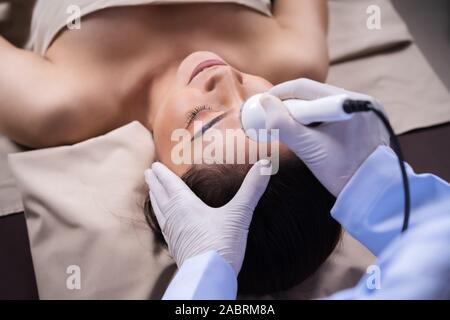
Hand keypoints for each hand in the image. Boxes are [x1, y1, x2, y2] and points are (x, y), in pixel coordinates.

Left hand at [144, 159, 271, 273]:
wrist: (209, 277)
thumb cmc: (222, 245)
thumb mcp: (239, 214)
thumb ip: (251, 189)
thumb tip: (266, 164)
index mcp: (185, 206)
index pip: (170, 185)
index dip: (162, 174)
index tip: (153, 165)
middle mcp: (175, 218)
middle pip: (160, 196)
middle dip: (154, 183)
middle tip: (148, 173)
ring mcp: (173, 234)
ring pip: (160, 211)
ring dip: (155, 199)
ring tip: (152, 193)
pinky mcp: (176, 248)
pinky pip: (164, 227)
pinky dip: (161, 218)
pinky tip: (165, 222)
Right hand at [261, 78, 388, 195]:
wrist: (371, 192)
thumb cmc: (343, 173)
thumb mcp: (308, 149)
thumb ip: (283, 124)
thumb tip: (266, 102)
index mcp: (348, 103)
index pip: (305, 88)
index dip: (280, 94)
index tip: (264, 104)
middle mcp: (360, 100)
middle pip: (313, 93)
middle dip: (290, 105)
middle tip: (273, 117)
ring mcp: (364, 110)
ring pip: (321, 103)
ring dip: (302, 113)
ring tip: (288, 128)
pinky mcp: (363, 121)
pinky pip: (331, 113)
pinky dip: (315, 120)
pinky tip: (306, 132)